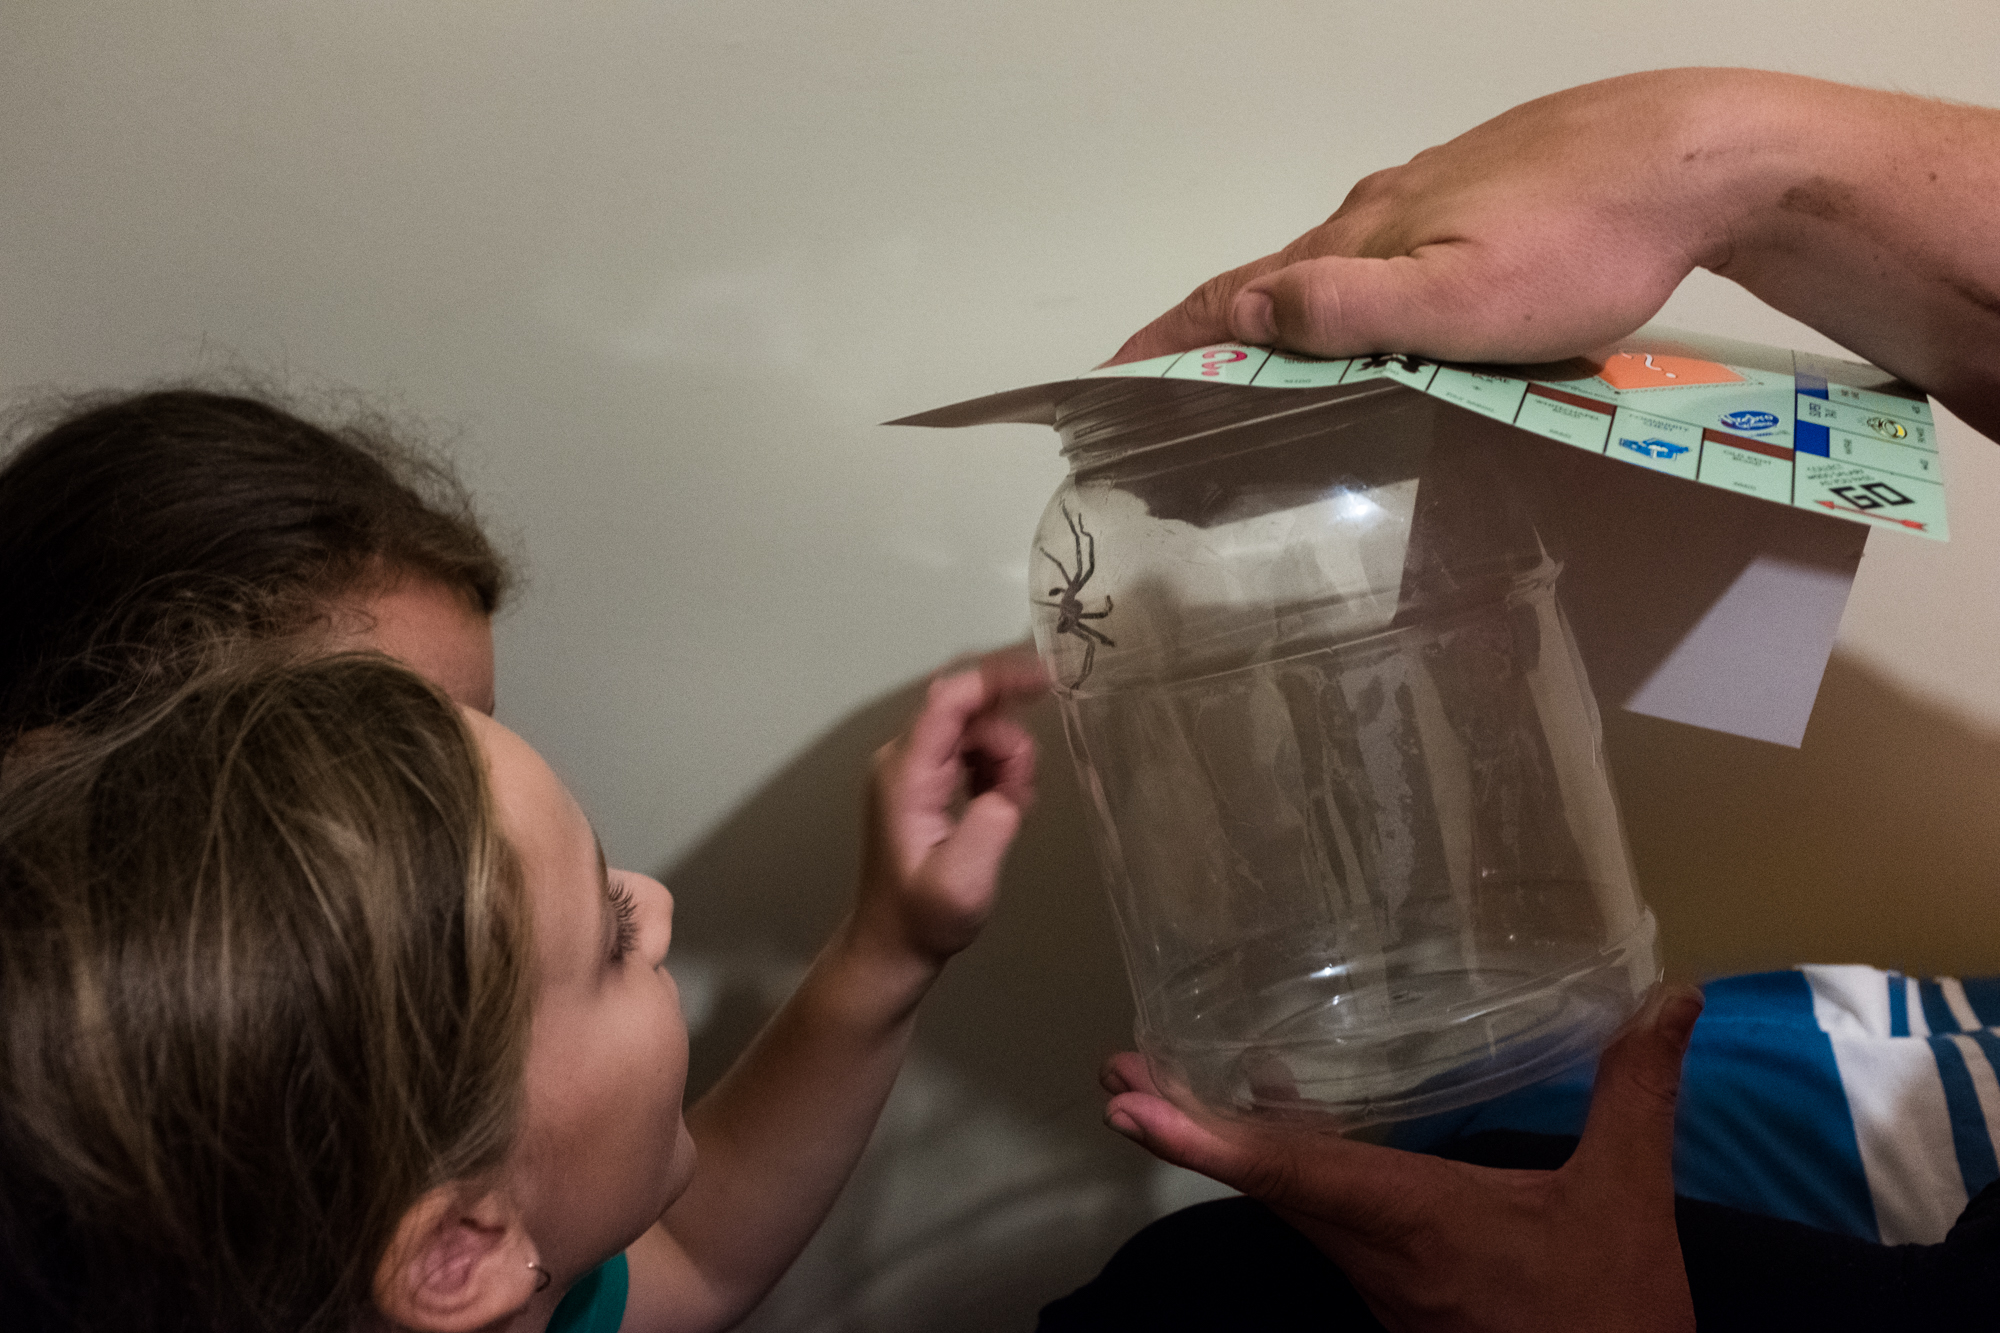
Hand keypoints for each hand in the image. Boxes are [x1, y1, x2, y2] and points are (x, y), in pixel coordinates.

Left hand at [856, 650, 1045, 964]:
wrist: (893, 944)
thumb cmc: (924, 918)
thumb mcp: (963, 881)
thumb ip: (990, 824)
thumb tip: (1007, 787)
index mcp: (907, 773)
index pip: (950, 700)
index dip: (999, 679)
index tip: (1048, 682)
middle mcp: (905, 759)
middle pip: (970, 710)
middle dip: (1010, 741)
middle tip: (1020, 796)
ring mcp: (915, 768)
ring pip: (977, 729)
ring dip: (1007, 761)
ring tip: (1009, 811)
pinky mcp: (927, 780)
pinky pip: (972, 749)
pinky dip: (997, 770)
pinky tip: (1001, 806)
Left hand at [1101, 983, 1705, 1332]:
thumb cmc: (1610, 1311)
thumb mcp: (1627, 1200)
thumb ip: (1636, 1095)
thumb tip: (1669, 996)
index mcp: (1412, 1221)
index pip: (1288, 1172)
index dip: (1201, 1138)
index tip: (1128, 1102)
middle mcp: (1372, 1250)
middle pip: (1258, 1183)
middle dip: (1181, 1127)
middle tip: (1121, 1065)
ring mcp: (1374, 1275)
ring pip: (1282, 1201)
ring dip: (1220, 1145)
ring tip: (1165, 1080)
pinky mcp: (1390, 1288)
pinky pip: (1315, 1215)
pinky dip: (1277, 1164)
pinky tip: (1274, 1122)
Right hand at [1110, 71, 1743, 368]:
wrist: (1696, 156)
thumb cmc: (1586, 242)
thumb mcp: (1458, 298)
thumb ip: (1350, 309)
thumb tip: (1247, 311)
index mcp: (1363, 239)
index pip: (1238, 294)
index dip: (1173, 338)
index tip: (1116, 376)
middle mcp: (1384, 209)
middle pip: (1278, 278)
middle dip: (1224, 335)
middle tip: (1190, 394)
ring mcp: (1437, 195)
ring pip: (1341, 263)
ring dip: (1293, 315)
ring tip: (1276, 370)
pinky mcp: (1489, 193)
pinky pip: (1397, 251)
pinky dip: (1359, 292)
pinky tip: (1387, 316)